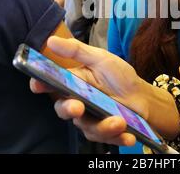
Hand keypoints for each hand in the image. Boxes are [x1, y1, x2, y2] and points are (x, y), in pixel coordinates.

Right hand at [30, 37, 148, 145]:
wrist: (142, 96)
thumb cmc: (118, 76)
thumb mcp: (100, 58)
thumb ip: (77, 51)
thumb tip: (51, 40)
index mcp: (73, 82)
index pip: (50, 84)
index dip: (40, 85)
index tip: (37, 85)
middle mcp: (77, 101)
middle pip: (63, 109)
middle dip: (68, 109)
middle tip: (78, 108)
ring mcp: (89, 118)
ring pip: (85, 127)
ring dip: (103, 126)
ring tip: (120, 121)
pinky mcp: (103, 132)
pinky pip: (105, 138)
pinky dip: (118, 138)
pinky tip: (129, 136)